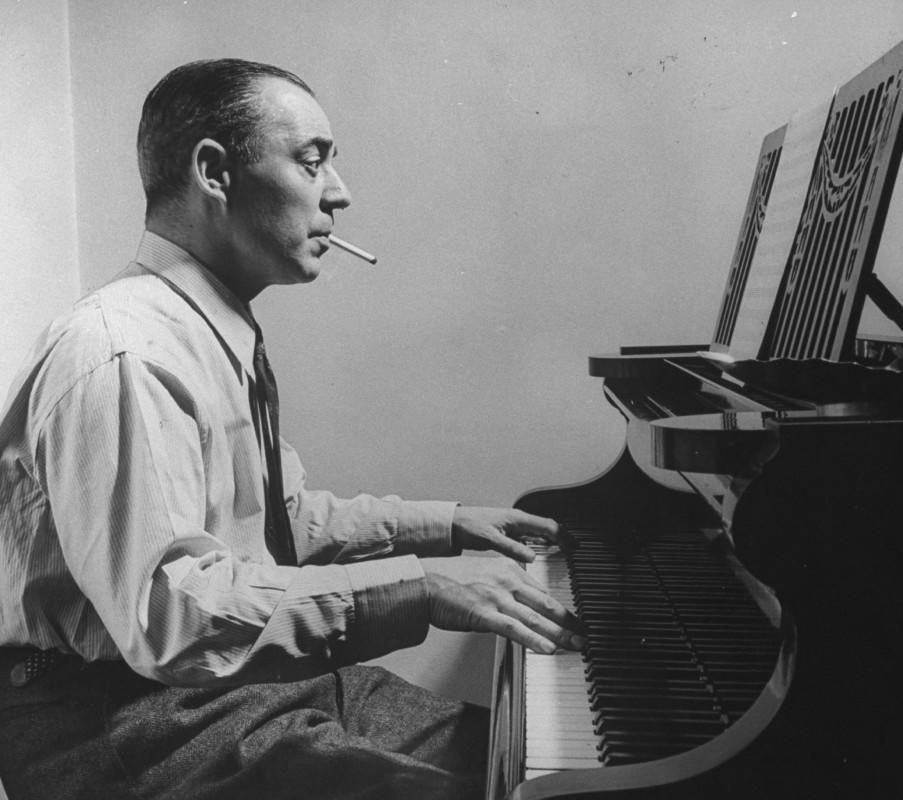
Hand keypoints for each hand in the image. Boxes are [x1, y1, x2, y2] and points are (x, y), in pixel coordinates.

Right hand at [424, 558, 584, 653]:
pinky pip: (514, 629)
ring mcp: (496, 597)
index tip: (574, 622)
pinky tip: (547, 649)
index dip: (561, 609)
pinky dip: (533, 639)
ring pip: (535, 618)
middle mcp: (507, 581)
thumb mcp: (485, 575)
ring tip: (576, 645)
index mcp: (509, 569)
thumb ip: (506, 587)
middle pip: (546, 604)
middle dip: (570, 622)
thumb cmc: (450, 580)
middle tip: (585, 635)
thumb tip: (523, 606)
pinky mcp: (484, 613)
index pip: (542, 592)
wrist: (425, 582)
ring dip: (560, 634)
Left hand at [451, 506, 565, 562]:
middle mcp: (518, 520)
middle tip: (576, 549)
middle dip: (564, 537)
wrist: (453, 523)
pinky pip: (531, 536)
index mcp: (518, 519)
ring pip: (541, 531)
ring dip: (554, 539)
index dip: (564, 537)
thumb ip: (511, 548)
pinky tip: (542, 551)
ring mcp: (514, 525)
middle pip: (548, 527)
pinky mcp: (509, 532)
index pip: (549, 526)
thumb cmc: (468, 526)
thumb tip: (531, 557)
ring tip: (565, 550)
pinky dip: (541, 542)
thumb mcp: (490, 539)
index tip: (574, 548)